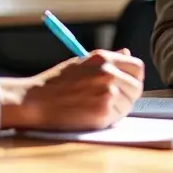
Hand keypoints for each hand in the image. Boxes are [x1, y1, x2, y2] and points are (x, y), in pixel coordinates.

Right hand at [0, 49, 144, 131]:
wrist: (35, 100)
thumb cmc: (55, 82)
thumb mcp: (81, 63)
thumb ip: (106, 59)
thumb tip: (127, 53)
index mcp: (103, 58)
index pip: (136, 67)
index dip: (133, 77)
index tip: (127, 84)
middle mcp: (108, 73)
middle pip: (137, 87)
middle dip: (128, 95)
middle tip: (111, 100)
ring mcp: (107, 93)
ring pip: (128, 104)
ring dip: (117, 108)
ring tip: (95, 106)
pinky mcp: (103, 113)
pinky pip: (117, 117)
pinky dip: (108, 119)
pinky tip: (90, 114)